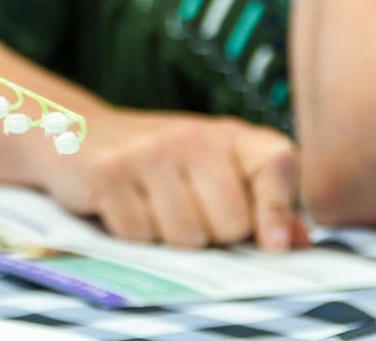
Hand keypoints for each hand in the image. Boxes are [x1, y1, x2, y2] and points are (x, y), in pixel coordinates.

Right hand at [43, 108, 309, 250]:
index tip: (274, 244)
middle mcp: (191, 137)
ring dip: (169, 238)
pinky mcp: (109, 173)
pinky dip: (134, 234)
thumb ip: (260, 203)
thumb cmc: (160, 160)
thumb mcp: (214, 169)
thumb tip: (297, 241)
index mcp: (229, 135)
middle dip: (212, 235)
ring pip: (185, 237)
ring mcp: (148, 153)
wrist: (78, 130)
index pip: (277, 164)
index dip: (279, 210)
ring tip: (154, 210)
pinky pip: (140, 235)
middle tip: (188, 213)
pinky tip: (125, 207)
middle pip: (230, 224)